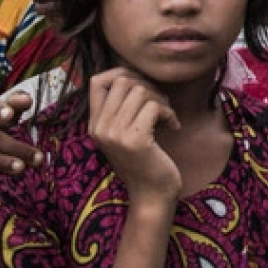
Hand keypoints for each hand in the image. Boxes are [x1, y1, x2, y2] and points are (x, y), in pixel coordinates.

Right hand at [88, 67, 180, 201]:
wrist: (152, 195)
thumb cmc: (146, 159)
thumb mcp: (126, 131)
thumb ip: (123, 107)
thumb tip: (134, 72)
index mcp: (94, 124)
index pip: (96, 80)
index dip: (123, 73)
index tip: (143, 86)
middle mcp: (99, 128)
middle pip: (122, 80)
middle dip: (148, 85)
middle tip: (160, 104)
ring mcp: (115, 134)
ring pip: (140, 91)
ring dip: (161, 100)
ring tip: (167, 117)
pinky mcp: (134, 140)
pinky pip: (154, 106)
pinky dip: (169, 113)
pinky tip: (173, 127)